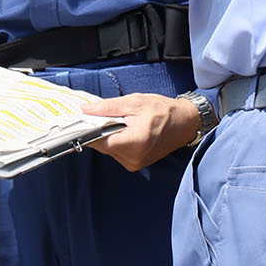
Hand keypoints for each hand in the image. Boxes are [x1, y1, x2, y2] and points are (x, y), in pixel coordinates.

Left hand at [83, 93, 203, 172]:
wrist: (184, 123)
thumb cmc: (163, 111)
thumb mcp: (134, 102)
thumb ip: (108, 107)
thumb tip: (86, 109)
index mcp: (136, 142)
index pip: (99, 141)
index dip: (88, 130)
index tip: (81, 120)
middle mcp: (134, 157)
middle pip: (102, 145)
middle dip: (97, 130)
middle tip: (99, 115)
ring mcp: (135, 163)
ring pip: (108, 149)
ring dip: (107, 135)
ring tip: (117, 121)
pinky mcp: (135, 163)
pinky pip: (116, 152)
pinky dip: (115, 140)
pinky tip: (122, 129)